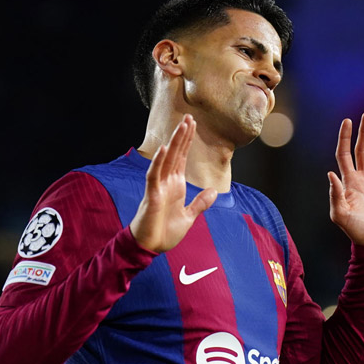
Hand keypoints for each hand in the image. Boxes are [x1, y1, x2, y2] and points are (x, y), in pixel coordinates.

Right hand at [130, 115, 217, 252]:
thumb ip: (200, 203)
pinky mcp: (152, 195)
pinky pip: (154, 175)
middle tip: (189, 117)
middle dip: (182, 135)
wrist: (150, 247)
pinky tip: (163, 148)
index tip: (192, 125)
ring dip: (174, 142)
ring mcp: (159, 187)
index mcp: (176, 185)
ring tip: (182, 125)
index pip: (182, 158)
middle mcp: (167, 182)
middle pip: (175, 154)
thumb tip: (213, 191)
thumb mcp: (188, 217)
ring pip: (166, 159)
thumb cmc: (165, 232)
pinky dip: (158, 162)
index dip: (187, 141)